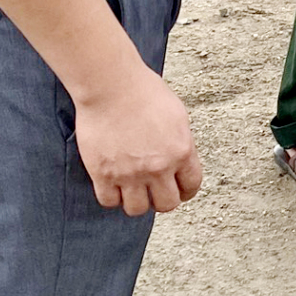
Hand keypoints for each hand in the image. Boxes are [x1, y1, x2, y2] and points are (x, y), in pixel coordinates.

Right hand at [74, 64, 203, 217]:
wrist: (111, 86)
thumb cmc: (143, 92)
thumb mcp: (177, 115)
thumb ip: (180, 143)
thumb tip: (180, 160)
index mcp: (182, 150)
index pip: (191, 186)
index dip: (186, 191)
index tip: (180, 190)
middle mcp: (158, 167)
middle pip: (167, 204)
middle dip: (163, 199)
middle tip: (155, 192)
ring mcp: (130, 173)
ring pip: (138, 209)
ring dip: (137, 201)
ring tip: (133, 190)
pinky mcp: (103, 174)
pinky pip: (109, 202)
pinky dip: (112, 197)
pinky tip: (113, 185)